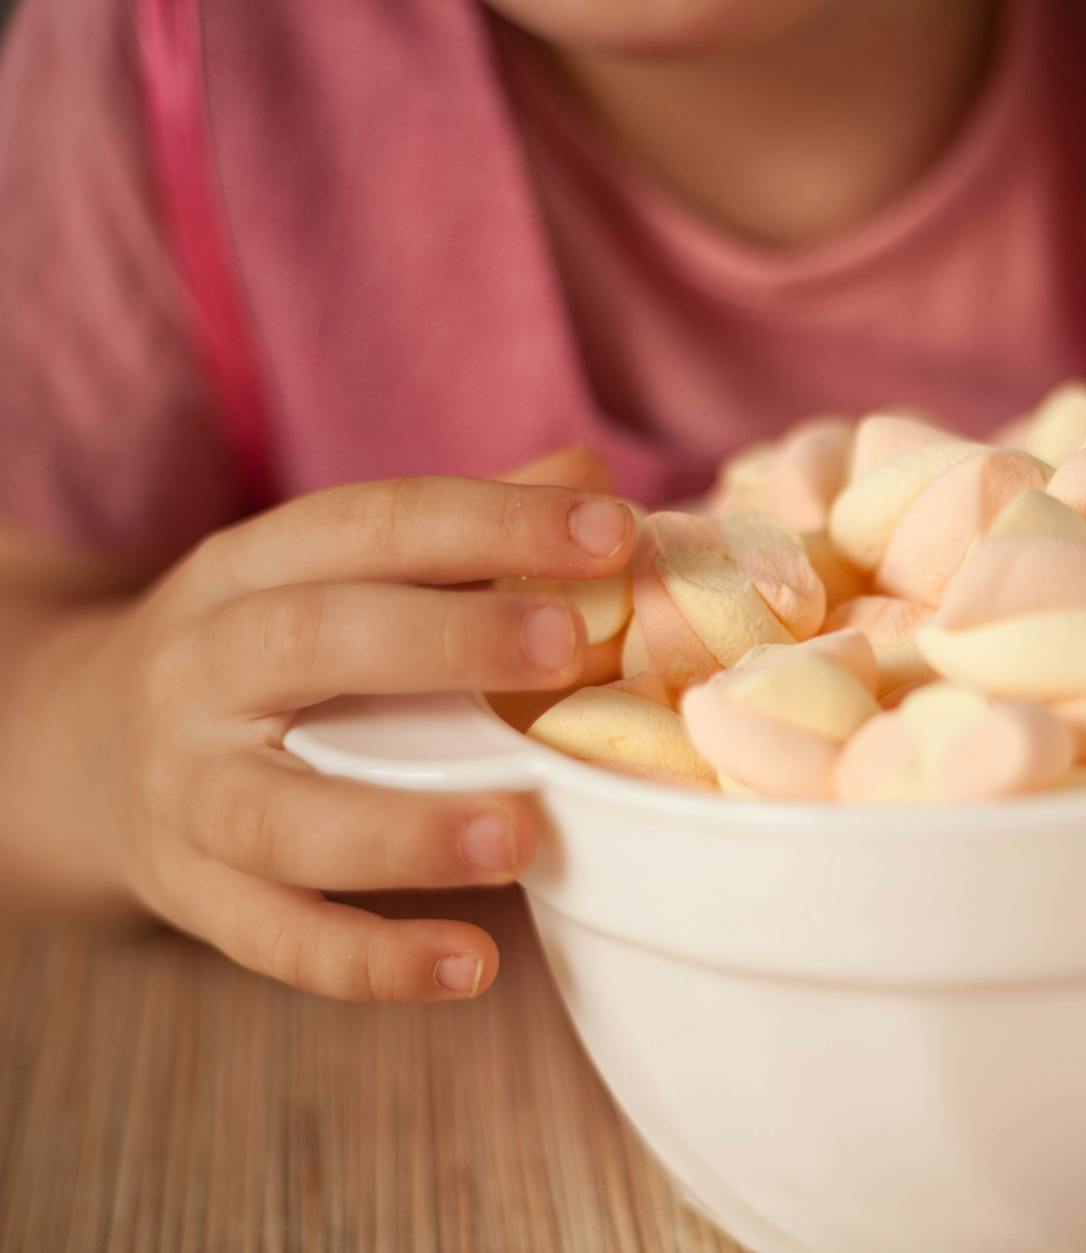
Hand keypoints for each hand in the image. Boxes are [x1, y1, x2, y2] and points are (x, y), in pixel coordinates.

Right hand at [75, 450, 632, 999]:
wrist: (78, 747)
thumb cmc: (270, 650)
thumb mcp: (331, 572)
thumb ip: (462, 534)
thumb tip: (595, 481)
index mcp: (251, 569)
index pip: (372, 524)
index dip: (493, 521)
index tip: (612, 529)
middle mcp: (201, 669)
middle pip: (310, 643)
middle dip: (445, 642)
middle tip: (569, 648)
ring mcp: (186, 791)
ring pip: (279, 814)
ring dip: (404, 829)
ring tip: (523, 834)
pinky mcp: (192, 893)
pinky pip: (274, 939)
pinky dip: (370, 962)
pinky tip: (473, 964)